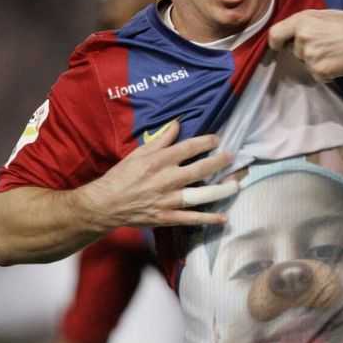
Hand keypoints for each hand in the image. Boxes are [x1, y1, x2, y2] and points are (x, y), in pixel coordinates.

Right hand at [76, 121, 236, 228]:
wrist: (105, 205)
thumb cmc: (121, 176)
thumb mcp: (138, 153)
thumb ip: (161, 140)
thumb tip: (177, 124)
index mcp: (159, 161)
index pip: (189, 148)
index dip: (207, 142)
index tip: (218, 139)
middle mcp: (167, 179)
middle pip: (201, 169)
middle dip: (221, 162)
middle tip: (233, 157)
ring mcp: (169, 200)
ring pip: (202, 194)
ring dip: (222, 189)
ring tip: (236, 184)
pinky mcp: (167, 217)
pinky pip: (192, 219)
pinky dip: (208, 219)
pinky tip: (223, 218)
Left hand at [268, 9, 342, 80]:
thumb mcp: (322, 16)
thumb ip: (304, 25)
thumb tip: (289, 37)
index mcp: (301, 20)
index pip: (275, 35)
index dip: (275, 43)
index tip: (278, 46)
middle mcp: (301, 38)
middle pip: (294, 51)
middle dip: (306, 51)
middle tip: (327, 44)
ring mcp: (309, 56)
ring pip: (306, 64)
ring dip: (318, 62)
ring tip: (336, 51)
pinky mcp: (319, 72)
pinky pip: (317, 76)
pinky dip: (327, 73)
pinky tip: (340, 61)